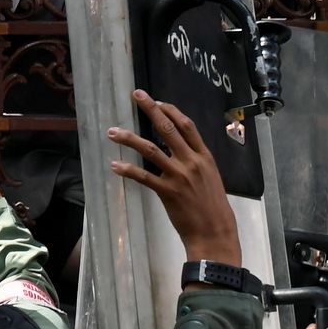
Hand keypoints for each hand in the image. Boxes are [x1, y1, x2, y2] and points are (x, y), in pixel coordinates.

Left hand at [106, 89, 239, 263]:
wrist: (215, 233)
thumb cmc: (212, 206)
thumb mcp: (210, 177)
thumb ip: (196, 161)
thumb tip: (180, 148)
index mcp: (204, 157)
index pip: (187, 126)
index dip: (171, 111)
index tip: (158, 101)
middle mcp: (192, 162)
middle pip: (168, 129)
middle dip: (151, 109)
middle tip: (136, 95)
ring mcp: (179, 176)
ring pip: (150, 149)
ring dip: (129, 138)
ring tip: (112, 132)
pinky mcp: (168, 192)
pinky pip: (144, 177)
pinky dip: (128, 170)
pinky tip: (115, 166)